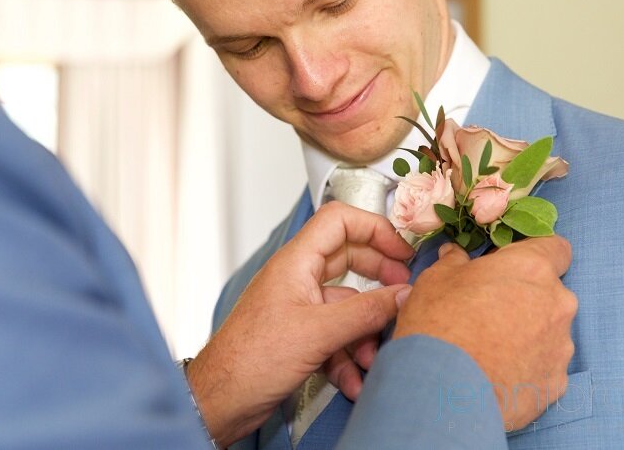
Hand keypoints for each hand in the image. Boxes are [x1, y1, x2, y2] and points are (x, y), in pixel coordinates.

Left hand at [186, 202, 413, 446]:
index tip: (402, 251)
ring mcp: (299, 307)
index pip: (339, 221)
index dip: (375, 228)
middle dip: (380, 281)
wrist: (219, 402)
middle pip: (350, 260)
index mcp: (296, 262)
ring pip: (346, 305)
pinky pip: (335, 336)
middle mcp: (297, 278)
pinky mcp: (299, 336)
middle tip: (403, 296)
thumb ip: (366, 312)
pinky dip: (348, 357)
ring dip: (365, 332)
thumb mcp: (318, 333)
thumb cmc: (249, 360)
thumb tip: (404, 295)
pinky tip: (354, 381)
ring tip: (374, 358)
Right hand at [393, 236, 576, 430]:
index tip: (511, 265)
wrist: (441, 392)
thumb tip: (456, 254)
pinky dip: (526, 367)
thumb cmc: (438, 324)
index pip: (557, 248)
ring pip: (549, 331)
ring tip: (490, 349)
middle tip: (488, 310)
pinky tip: (497, 374)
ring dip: (527, 334)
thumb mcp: (435, 279)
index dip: (534, 254)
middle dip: (526, 297)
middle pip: (550, 292)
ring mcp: (561, 347)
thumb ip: (454, 261)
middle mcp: (557, 304)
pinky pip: (545, 366)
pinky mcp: (556, 384)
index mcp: (532, 268)